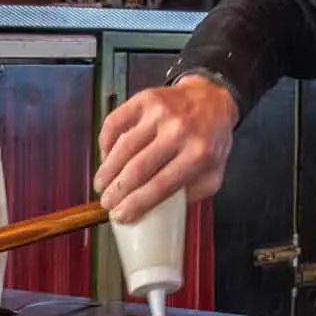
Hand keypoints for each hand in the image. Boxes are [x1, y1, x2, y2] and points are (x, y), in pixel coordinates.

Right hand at [94, 75, 238, 223]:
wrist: (211, 100)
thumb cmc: (210, 139)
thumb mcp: (213, 173)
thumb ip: (190, 194)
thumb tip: (157, 211)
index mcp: (198, 154)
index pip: (160, 186)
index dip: (136, 204)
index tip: (121, 215)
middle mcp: (179, 131)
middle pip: (138, 169)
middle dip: (117, 191)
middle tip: (108, 202)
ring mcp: (160, 113)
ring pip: (123, 148)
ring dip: (107, 171)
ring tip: (102, 184)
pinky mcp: (145, 100)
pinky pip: (115, 123)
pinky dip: (106, 142)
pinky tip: (106, 156)